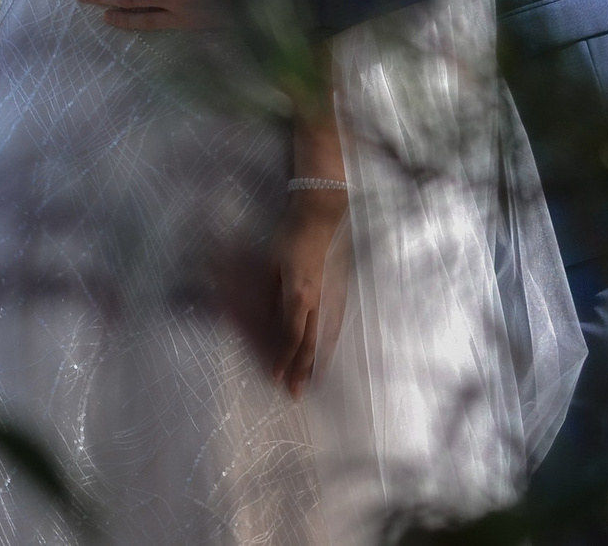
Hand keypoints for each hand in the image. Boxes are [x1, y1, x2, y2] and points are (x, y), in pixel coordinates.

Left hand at [271, 189, 348, 397]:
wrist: (324, 214)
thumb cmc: (292, 235)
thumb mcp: (271, 263)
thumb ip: (270, 295)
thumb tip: (265, 322)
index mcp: (300, 294)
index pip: (291, 336)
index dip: (283, 359)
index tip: (275, 376)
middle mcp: (320, 301)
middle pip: (312, 344)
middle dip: (303, 371)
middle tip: (297, 394)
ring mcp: (335, 297)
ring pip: (328, 338)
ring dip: (319, 363)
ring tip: (314, 383)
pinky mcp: (343, 291)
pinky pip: (336, 326)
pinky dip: (330, 345)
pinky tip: (328, 352)